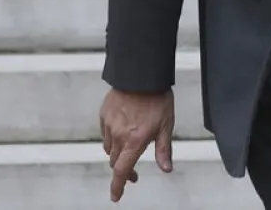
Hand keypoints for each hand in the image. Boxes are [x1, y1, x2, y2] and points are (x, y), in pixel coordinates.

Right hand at [99, 87, 174, 201]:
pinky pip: (106, 133)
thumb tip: (166, 169)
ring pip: (109, 148)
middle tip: (132, 173)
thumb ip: (164, 149)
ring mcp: (109, 125)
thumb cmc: (157, 98)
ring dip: (118, 153)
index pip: (122, 171)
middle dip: (122, 170)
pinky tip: (123, 130)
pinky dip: (113, 137)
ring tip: (130, 146)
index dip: (118, 186)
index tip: (116, 196)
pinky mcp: (104, 114)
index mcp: (135, 141)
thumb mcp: (167, 125)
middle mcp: (119, 136)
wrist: (141, 74)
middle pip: (115, 162)